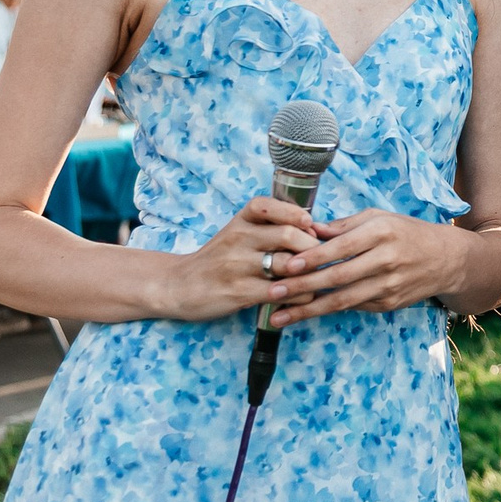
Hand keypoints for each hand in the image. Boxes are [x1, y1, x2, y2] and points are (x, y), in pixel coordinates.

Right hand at [149, 195, 324, 322]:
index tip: (310, 226)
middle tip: (321, 258)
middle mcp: (238, 238)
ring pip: (288, 265)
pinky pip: (280, 292)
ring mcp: (237, 266)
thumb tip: (314, 229)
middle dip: (312, 247)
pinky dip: (298, 294)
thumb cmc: (219, 258)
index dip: (297, 214)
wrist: (180, 285)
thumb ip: (270, 226)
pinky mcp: (239, 291)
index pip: (270, 206)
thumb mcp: (238, 232)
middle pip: (287, 235)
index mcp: (240, 220)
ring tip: (316, 278)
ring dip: (309, 273)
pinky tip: (301, 296)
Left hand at [269, 209, 468, 323]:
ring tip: (279, 316)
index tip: (288, 265)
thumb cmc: (407, 232)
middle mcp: (386, 260)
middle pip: (338, 277)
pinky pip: (353, 307)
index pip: (341, 247)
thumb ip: (344, 226)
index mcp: (382, 233)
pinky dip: (327, 311)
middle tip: (272, 293)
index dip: (314, 258)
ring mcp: (388, 286)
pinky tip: (304, 313)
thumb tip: (308, 228)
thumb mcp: (379, 218)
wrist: (446, 259)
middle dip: (302, 287)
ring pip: (342, 301)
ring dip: (307, 309)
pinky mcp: (388, 304)